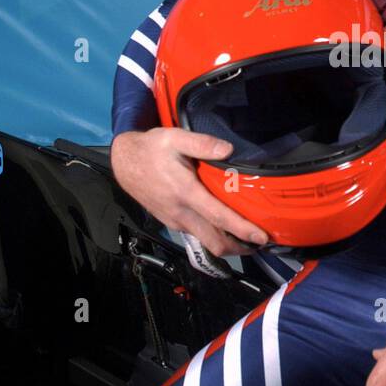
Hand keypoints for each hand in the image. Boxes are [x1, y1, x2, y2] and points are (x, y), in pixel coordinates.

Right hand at [110, 128, 268, 256]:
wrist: (124, 162)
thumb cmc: (151, 149)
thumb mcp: (175, 137)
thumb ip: (202, 143)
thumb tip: (229, 149)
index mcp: (185, 192)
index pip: (219, 217)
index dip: (242, 230)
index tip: (261, 237)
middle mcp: (181, 212)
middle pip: (215, 242)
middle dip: (240, 247)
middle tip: (261, 243)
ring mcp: (175, 220)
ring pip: (206, 241)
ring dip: (228, 244)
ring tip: (248, 238)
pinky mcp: (171, 221)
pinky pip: (197, 234)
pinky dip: (214, 236)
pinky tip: (224, 227)